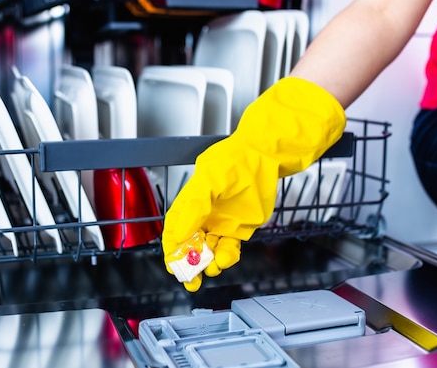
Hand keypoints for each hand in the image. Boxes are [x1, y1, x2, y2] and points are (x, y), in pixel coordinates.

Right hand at [162, 77, 345, 290]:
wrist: (264, 157)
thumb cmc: (234, 160)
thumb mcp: (209, 179)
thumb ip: (194, 207)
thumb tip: (178, 234)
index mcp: (190, 204)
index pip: (174, 232)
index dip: (172, 249)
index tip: (173, 264)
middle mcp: (203, 217)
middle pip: (190, 246)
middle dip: (189, 265)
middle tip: (191, 279)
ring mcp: (221, 224)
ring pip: (209, 251)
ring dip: (208, 264)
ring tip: (212, 268)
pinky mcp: (239, 230)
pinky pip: (229, 250)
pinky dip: (227, 257)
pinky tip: (226, 258)